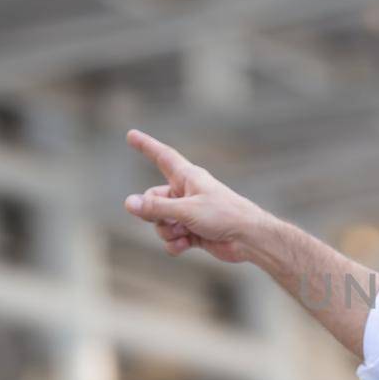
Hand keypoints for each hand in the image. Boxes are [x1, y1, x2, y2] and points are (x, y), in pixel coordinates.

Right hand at [123, 129, 264, 263]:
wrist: (249, 238)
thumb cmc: (224, 215)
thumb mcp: (186, 210)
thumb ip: (156, 208)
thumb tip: (129, 203)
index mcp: (187, 177)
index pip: (162, 156)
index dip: (146, 146)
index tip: (131, 134)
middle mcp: (186, 192)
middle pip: (153, 199)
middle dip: (155, 214)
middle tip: (171, 221)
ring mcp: (189, 213)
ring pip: (160, 222)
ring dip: (167, 232)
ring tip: (184, 233)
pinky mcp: (193, 232)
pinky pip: (171, 238)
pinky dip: (175, 244)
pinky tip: (186, 245)